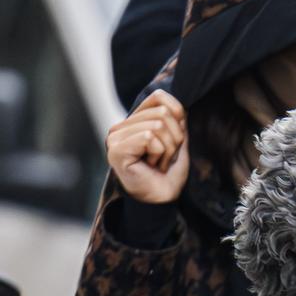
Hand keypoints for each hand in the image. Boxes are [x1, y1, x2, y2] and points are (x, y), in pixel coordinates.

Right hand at [106, 90, 188, 204]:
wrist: (162, 197)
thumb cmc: (168, 172)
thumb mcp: (177, 141)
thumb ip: (177, 120)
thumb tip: (179, 104)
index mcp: (133, 121)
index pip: (159, 97)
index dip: (177, 115)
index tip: (174, 139)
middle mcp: (120, 127)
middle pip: (162, 113)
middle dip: (174, 139)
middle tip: (164, 157)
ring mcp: (115, 138)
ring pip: (157, 126)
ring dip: (167, 150)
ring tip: (157, 162)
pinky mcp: (116, 149)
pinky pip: (149, 138)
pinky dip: (159, 154)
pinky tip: (151, 166)